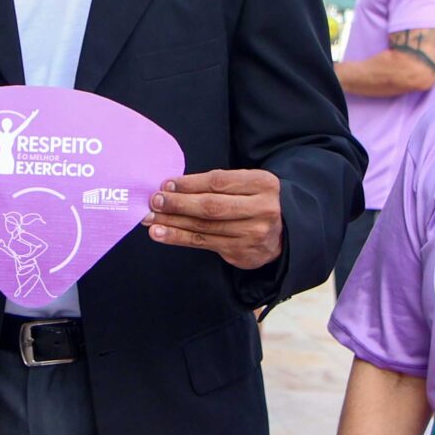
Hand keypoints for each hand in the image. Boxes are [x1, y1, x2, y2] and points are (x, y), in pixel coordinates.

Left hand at [147, 169, 283, 268]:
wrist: (285, 231)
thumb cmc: (255, 201)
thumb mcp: (247, 184)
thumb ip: (217, 184)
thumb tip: (172, 186)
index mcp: (263, 184)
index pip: (219, 182)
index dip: (189, 184)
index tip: (166, 184)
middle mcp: (261, 209)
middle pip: (211, 206)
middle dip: (178, 204)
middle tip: (154, 201)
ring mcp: (253, 234)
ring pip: (204, 227)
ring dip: (172, 223)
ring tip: (150, 219)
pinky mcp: (242, 252)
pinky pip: (204, 243)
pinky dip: (179, 238)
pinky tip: (161, 234)